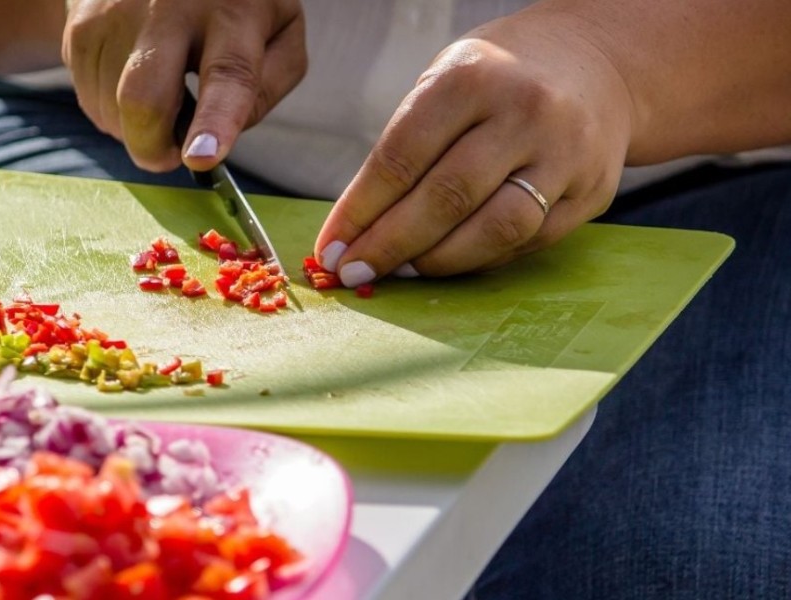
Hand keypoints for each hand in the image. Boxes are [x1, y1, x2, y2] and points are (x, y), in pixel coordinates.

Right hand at [62, 0, 305, 171]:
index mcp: (233, 13)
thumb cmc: (232, 6)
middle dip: (152, 148)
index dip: (215, 122)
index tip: (201, 157)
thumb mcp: (279, 32)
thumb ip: (265, 89)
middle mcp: (170, 7)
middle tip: (169, 154)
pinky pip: (89, 98)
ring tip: (160, 93)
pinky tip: (133, 79)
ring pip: (111, 109)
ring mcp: (117, 13)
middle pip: (144, 99)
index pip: (228, 74)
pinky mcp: (81, 24)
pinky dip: (113, 109)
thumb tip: (214, 140)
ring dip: (134, 127)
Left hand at [314, 10, 634, 284]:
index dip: (359, 212)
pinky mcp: (590, 192)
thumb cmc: (494, 81)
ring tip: (401, 271)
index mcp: (471, 78)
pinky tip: (449, 262)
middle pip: (445, 198)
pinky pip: (526, 242)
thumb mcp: (443, 85)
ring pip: (493, 230)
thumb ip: (404, 149)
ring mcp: (565, 154)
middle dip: (390, 245)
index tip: (330, 249)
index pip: (401, 158)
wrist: (593, 64)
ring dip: (437, 262)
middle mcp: (524, 112)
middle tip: (355, 272)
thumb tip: (354, 230)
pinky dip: (479, 260)